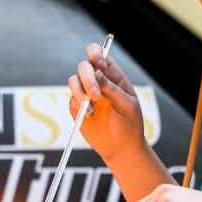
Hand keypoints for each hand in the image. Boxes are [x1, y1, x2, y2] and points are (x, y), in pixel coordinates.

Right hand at [68, 42, 143, 161]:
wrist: (121, 147)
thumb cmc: (130, 124)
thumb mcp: (128, 106)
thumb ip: (113, 89)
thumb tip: (98, 73)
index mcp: (113, 76)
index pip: (99, 54)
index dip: (95, 54)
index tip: (99, 65)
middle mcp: (98, 81)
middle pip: (84, 66)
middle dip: (88, 78)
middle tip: (96, 96)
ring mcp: (86, 93)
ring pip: (73, 80)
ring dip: (80, 92)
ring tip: (92, 109)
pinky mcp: (76, 106)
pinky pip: (71, 98)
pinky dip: (78, 104)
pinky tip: (89, 115)